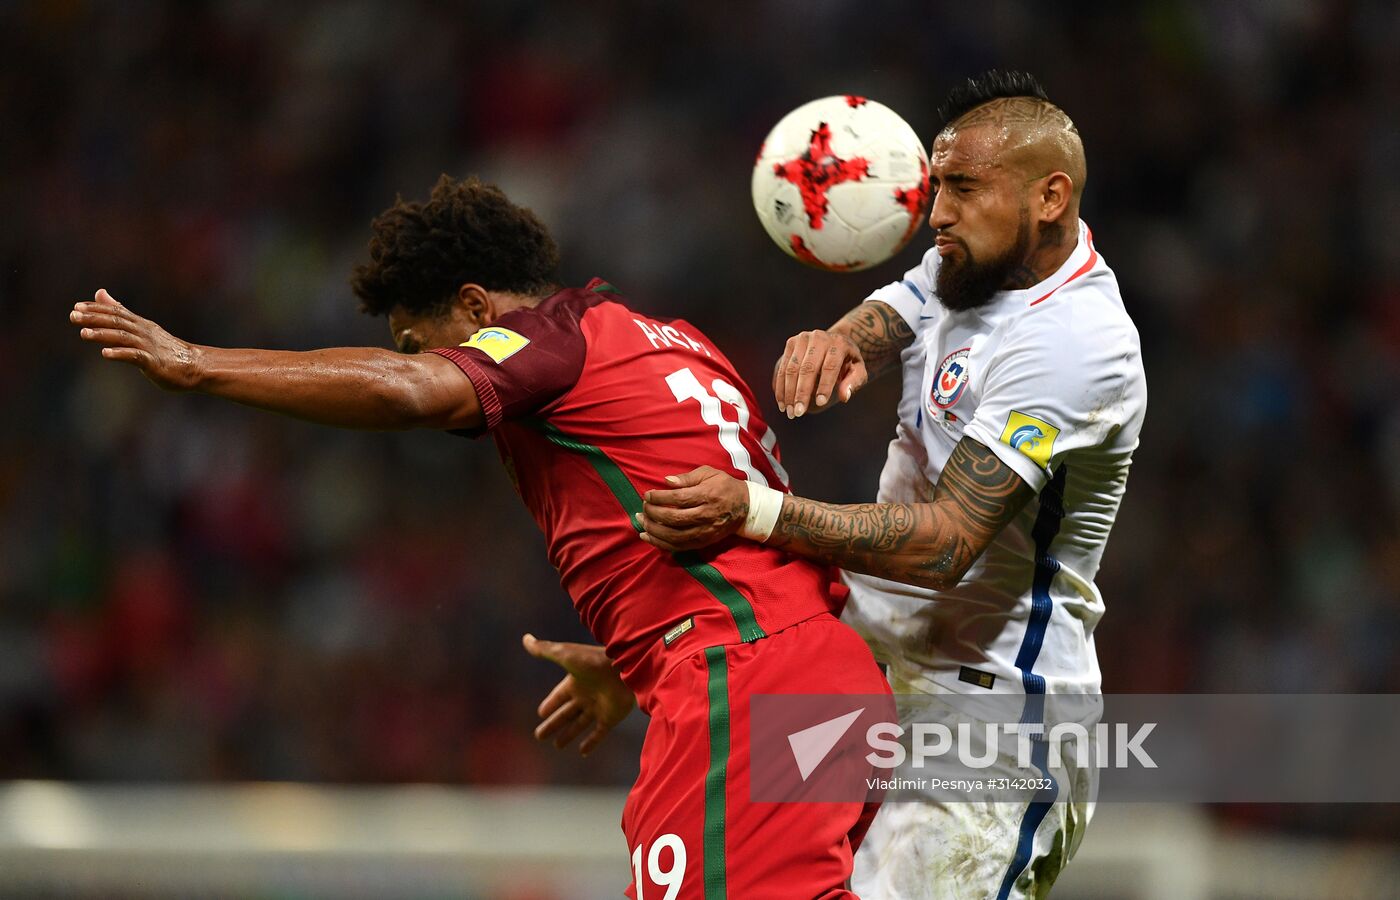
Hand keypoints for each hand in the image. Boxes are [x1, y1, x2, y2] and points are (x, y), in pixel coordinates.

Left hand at [70, 289, 201, 390]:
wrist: (195, 366)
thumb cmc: (166, 350)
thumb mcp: (141, 328)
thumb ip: (119, 311)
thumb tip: (100, 292)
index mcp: (140, 324)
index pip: (116, 312)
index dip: (96, 309)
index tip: (76, 307)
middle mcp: (143, 332)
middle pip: (116, 322)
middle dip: (94, 318)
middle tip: (73, 316)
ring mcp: (149, 347)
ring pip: (123, 337)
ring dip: (103, 335)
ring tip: (83, 333)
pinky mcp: (154, 363)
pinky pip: (136, 356)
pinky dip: (121, 353)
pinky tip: (106, 354)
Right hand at [522, 634, 633, 756]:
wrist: (625, 667)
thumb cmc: (593, 660)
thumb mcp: (564, 654)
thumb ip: (544, 649)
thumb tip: (525, 638)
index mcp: (575, 682)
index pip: (558, 696)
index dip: (549, 704)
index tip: (540, 713)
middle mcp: (586, 695)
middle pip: (565, 714)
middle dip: (553, 724)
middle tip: (539, 736)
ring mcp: (599, 707)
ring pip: (580, 724)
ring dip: (568, 734)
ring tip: (557, 746)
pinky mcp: (611, 717)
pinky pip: (599, 733)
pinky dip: (591, 742)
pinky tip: (582, 752)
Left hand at [638, 466, 747, 551]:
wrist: (745, 507)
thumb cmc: (724, 486)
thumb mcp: (708, 473)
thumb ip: (687, 477)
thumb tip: (666, 481)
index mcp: (707, 495)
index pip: (678, 499)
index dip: (659, 497)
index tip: (648, 495)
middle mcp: (706, 515)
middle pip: (674, 518)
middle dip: (653, 513)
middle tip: (644, 507)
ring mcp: (704, 532)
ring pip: (674, 536)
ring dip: (654, 530)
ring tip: (641, 521)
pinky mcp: (703, 542)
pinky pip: (679, 547)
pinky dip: (661, 544)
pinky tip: (648, 536)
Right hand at [773, 329, 867, 417]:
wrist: (834, 342)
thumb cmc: (847, 362)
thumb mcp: (858, 370)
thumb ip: (853, 382)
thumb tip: (844, 396)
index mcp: (838, 344)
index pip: (830, 366)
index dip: (824, 385)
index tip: (820, 403)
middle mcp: (819, 338)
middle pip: (807, 368)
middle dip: (801, 393)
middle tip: (798, 413)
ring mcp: (802, 339)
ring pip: (791, 369)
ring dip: (788, 393)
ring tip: (789, 412)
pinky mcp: (791, 343)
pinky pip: (782, 368)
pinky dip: (781, 387)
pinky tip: (782, 403)